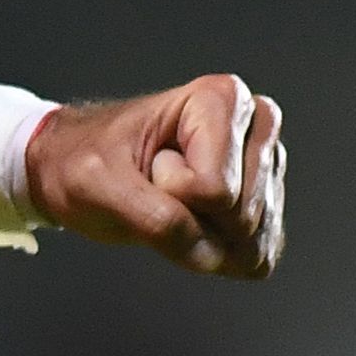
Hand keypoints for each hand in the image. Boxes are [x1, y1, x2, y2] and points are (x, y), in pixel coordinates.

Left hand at [24, 74, 284, 279]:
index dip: (170, 191)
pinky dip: (216, 255)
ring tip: (171, 196)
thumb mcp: (96, 184)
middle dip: (188, 216)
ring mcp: (269, 168)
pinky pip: (258, 257)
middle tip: (156, 184)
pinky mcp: (269, 208)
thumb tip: (209, 254)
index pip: (215, 189)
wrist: (85, 171)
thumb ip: (153, 218)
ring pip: (250, 241)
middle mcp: (259, 126)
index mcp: (223, 99)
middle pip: (239, 216)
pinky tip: (193, 223)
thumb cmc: (87, 163)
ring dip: (200, 236)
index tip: (147, 165)